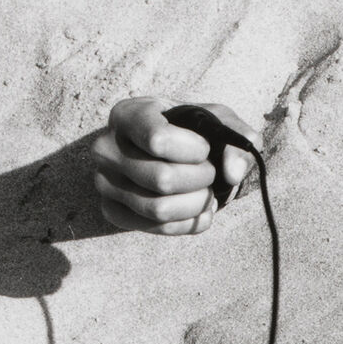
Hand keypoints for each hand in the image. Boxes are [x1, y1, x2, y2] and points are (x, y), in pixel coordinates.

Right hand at [91, 96, 259, 236]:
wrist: (174, 154)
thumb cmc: (194, 133)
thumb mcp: (220, 123)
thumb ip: (238, 140)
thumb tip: (232, 173)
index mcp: (128, 114)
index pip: (159, 140)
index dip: (194, 151)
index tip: (205, 148)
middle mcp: (106, 147)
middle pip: (162, 179)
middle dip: (200, 180)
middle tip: (210, 173)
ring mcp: (104, 182)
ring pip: (158, 209)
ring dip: (196, 203)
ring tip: (207, 192)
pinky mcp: (111, 210)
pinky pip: (155, 228)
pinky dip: (188, 223)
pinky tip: (199, 209)